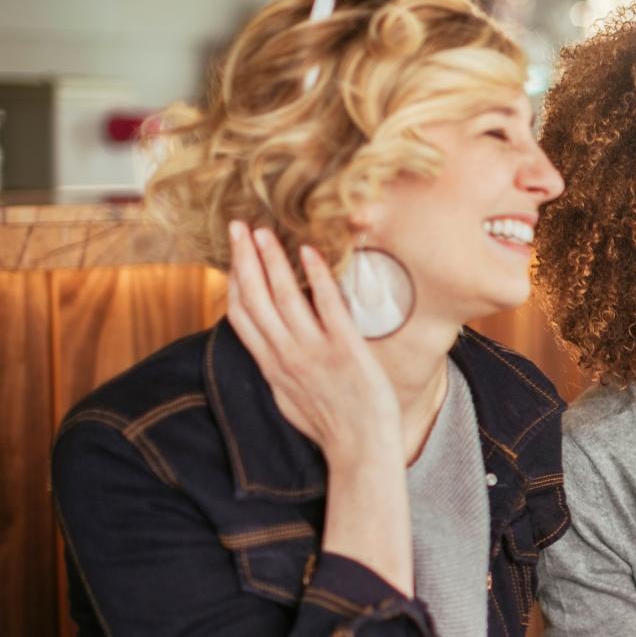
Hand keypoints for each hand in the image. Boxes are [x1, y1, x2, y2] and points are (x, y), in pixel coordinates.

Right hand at [225, 222, 402, 463]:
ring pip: (283, 297)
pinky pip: (327, 306)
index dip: (234, 281)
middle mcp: (285, 356)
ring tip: (264, 232)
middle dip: (243, 259)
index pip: (241, 316)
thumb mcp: (293, 398)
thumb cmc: (332, 426)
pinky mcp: (345, 350)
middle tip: (238, 226)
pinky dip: (317, 278)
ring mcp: (314, 352)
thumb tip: (274, 347)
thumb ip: (281, 369)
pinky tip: (310, 253)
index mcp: (272, 367)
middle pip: (254, 299)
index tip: (232, 255)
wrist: (361, 451)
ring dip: (271, 261)